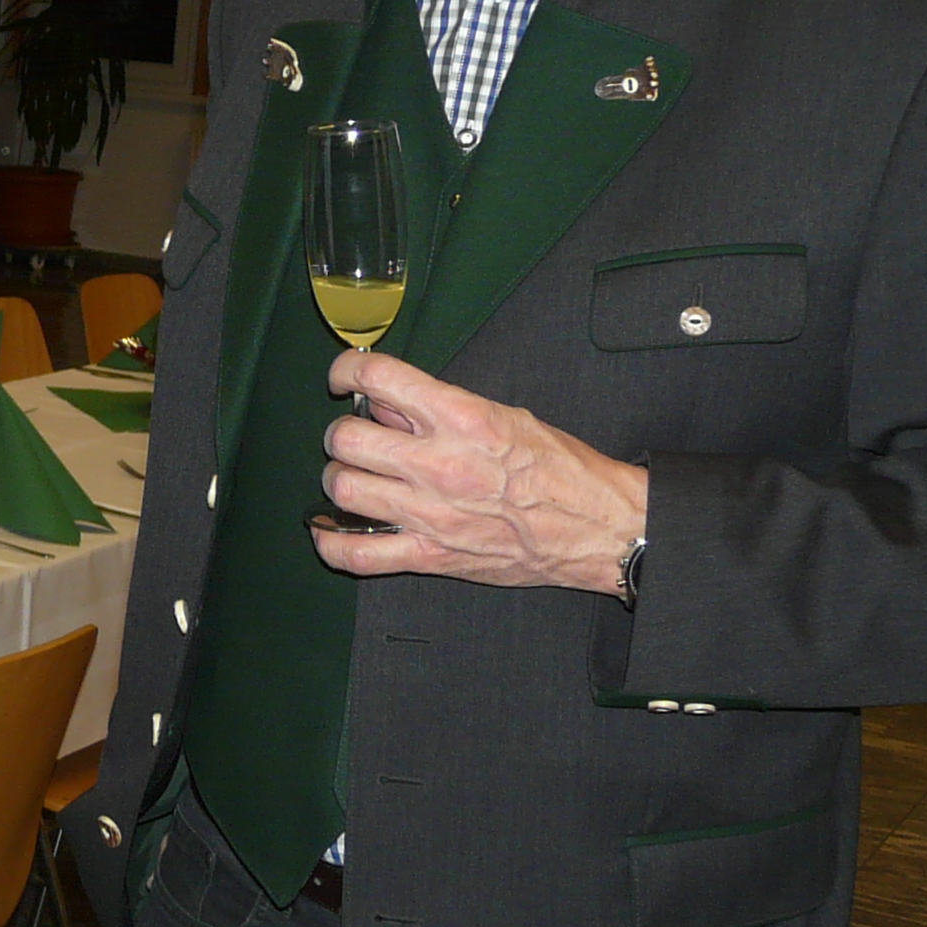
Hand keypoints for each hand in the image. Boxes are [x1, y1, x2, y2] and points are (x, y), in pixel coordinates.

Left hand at [311, 349, 647, 593]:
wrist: (597, 527)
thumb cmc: (561, 470)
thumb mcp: (507, 416)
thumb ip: (442, 408)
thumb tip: (388, 404)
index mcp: (461, 417)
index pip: (378, 378)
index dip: (347, 370)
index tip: (344, 378)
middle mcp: (439, 463)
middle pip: (346, 439)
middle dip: (342, 433)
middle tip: (354, 437)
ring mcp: (431, 513)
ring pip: (342, 490)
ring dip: (339, 480)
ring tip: (353, 478)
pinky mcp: (430, 556)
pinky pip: (356, 555)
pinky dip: (332, 543)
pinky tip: (329, 531)